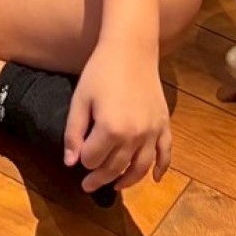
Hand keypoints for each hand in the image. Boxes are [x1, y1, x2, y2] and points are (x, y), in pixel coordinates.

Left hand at [66, 44, 173, 193]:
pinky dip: (161, 168)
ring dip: (127, 181)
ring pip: (140, 167)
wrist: (131, 49)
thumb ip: (73, 133)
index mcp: (110, 129)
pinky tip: (154, 178)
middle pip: (115, 167)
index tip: (78, 155)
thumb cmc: (101, 71)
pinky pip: (166, 152)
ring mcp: (152, 131)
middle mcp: (134, 135)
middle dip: (99, 178)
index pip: (92, 159)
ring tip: (115, 186)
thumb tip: (70, 162)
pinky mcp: (163, 124)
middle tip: (88, 185)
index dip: (83, 160)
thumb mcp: (80, 100)